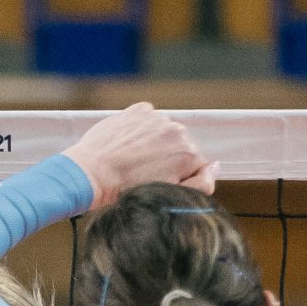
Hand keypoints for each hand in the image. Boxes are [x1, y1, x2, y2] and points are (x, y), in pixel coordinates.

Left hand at [62, 102, 211, 205]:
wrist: (91, 173)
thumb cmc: (127, 190)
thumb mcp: (169, 194)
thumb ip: (200, 184)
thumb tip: (216, 167)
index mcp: (189, 153)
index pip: (195, 165)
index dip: (179, 176)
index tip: (160, 182)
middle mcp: (177, 130)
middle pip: (180, 147)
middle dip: (167, 159)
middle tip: (143, 173)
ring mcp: (156, 118)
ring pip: (164, 133)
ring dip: (154, 143)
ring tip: (132, 159)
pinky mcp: (138, 111)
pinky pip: (147, 119)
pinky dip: (141, 129)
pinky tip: (127, 144)